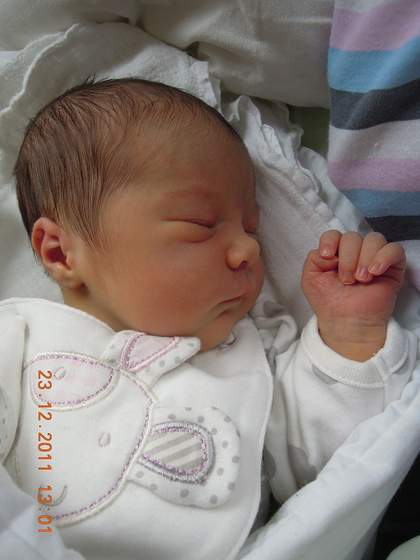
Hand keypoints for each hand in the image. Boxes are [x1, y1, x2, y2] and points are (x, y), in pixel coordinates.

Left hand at [301, 231, 405, 359]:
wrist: (346, 322)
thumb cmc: (329, 302)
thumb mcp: (310, 279)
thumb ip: (313, 258)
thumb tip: (330, 250)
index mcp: (335, 252)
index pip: (334, 234)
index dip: (330, 241)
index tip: (327, 256)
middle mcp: (354, 252)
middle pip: (353, 237)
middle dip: (348, 259)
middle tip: (346, 280)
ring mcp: (373, 257)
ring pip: (374, 240)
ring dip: (365, 259)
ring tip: (361, 279)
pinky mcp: (392, 266)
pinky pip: (394, 249)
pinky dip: (384, 257)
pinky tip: (375, 272)